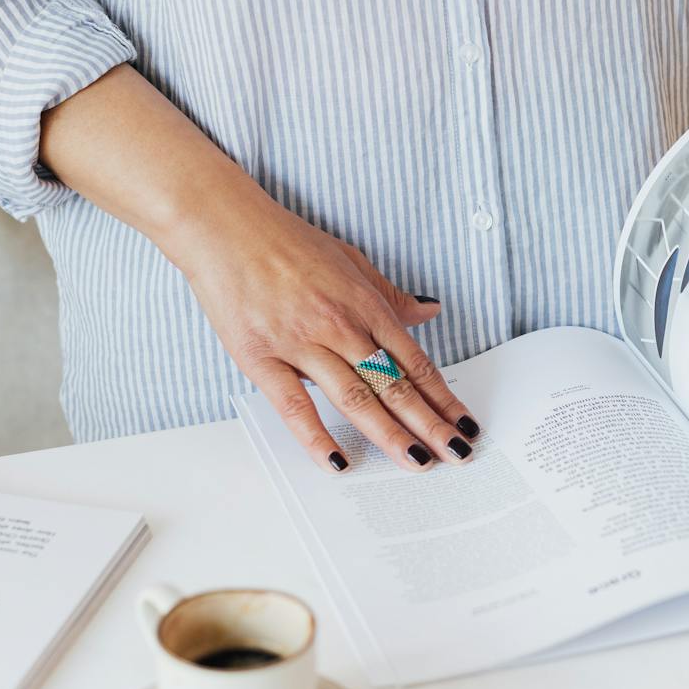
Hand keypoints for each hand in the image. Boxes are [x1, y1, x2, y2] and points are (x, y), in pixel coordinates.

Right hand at [171, 191, 479, 474]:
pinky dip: (316, 436)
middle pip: (393, 385)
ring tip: (417, 461)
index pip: (414, 362)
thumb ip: (388, 294)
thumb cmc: (285, 241)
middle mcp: (339, 326)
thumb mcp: (349, 260)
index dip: (442, 397)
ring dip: (390, 434)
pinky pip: (294, 404)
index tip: (463, 423)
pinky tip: (338, 461)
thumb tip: (428, 309)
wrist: (225, 227)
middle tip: (455, 453)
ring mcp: (301, 343)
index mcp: (364, 304)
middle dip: (429, 424)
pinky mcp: (261, 358)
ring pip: (355, 398)